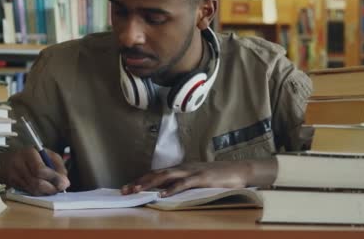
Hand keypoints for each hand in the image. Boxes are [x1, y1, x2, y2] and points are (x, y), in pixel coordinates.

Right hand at [0, 147, 69, 195]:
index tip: (64, 184)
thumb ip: (58, 166)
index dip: (53, 179)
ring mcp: (12, 176)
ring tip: (53, 188)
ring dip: (46, 192)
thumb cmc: (32, 155)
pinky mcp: (10, 185)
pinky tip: (44, 189)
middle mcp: (18, 164)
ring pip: (32, 190)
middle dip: (51, 188)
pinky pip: (27, 193)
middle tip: (60, 188)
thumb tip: (65, 182)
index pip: (40, 170)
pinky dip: (38, 193)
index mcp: (28, 153)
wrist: (8, 157)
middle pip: (36, 183)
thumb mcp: (48, 154)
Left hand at [121, 159, 276, 196]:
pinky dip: (172, 189)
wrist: (239, 170)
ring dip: (149, 184)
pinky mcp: (202, 178)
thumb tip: (167, 192)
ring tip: (136, 191)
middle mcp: (184, 168)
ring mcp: (193, 171)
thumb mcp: (197, 179)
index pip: (157, 173)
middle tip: (124, 190)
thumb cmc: (219, 177)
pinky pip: (184, 183)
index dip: (141, 180)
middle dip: (139, 182)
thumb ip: (183, 183)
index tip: (127, 187)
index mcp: (182, 168)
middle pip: (157, 174)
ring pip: (166, 176)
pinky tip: (163, 195)